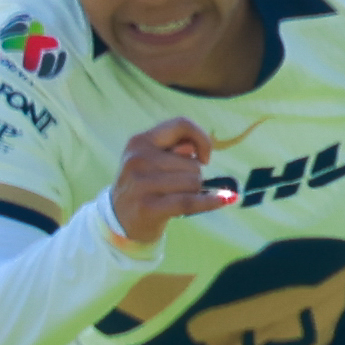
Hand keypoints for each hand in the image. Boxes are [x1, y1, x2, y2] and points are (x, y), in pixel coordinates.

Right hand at [108, 117, 233, 251]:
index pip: (181, 125)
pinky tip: (225, 200)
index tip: (204, 158)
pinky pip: (189, 201)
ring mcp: (141, 183)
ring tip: (174, 198)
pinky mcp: (148, 207)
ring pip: (193, 182)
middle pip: (192, 163)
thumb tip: (195, 151)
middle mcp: (138, 159)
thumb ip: (176, 149)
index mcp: (140, 141)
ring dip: (193, 193)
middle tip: (176, 188)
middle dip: (193, 177)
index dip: (201, 138)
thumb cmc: (145, 185)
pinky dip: (210, 202)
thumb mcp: (153, 160)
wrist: (119, 220)